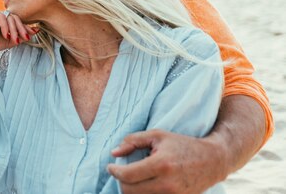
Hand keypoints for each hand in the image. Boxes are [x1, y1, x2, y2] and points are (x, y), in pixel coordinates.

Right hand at [0, 5, 35, 62]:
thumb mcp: (11, 40)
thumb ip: (22, 34)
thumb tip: (37, 29)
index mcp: (0, 19)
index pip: (16, 19)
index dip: (24, 26)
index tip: (33, 33)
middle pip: (14, 17)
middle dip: (21, 28)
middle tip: (25, 38)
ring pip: (10, 16)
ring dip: (14, 29)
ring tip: (14, 40)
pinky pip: (2, 16)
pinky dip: (5, 27)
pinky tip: (5, 35)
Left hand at [107, 129, 226, 193]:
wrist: (212, 161)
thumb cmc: (182, 145)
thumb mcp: (157, 135)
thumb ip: (132, 141)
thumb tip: (114, 153)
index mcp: (161, 165)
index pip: (127, 175)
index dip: (114, 171)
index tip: (111, 166)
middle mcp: (167, 184)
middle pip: (130, 191)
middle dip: (121, 181)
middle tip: (121, 171)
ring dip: (131, 189)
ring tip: (133, 177)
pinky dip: (143, 193)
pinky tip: (144, 183)